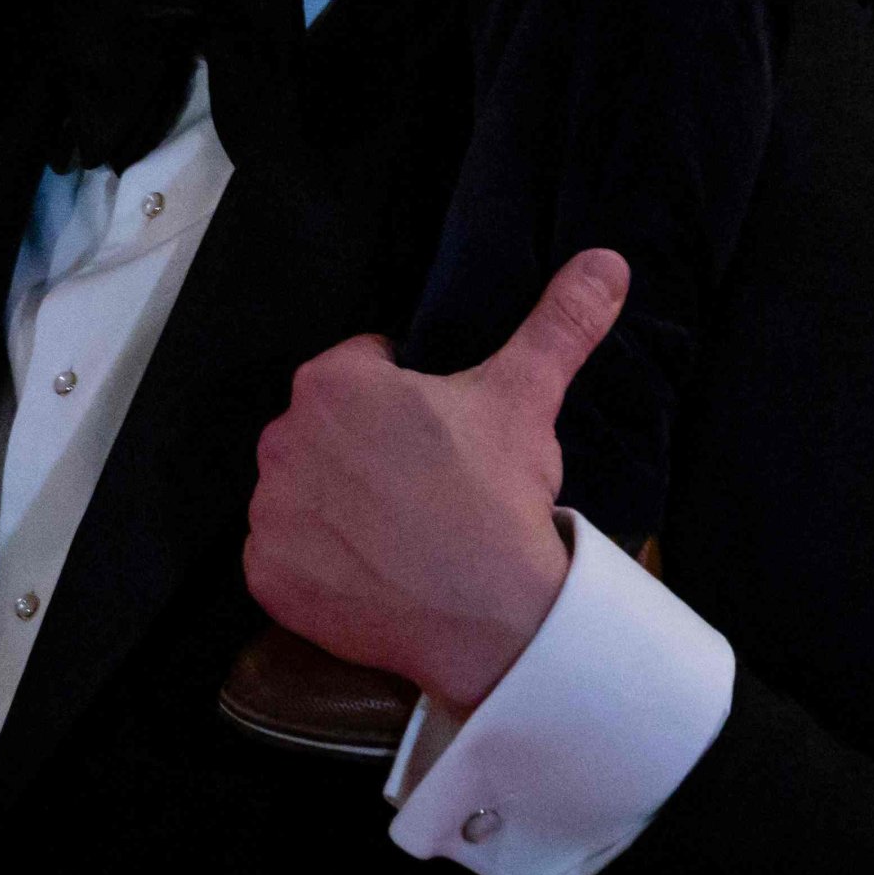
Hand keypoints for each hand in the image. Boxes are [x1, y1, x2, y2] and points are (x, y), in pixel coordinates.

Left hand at [243, 248, 625, 712]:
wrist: (491, 613)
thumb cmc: (499, 495)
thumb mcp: (528, 394)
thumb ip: (559, 319)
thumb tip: (608, 260)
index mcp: (331, 382)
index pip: (363, 373)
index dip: (406, 403)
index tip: (440, 440)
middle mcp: (282, 438)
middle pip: (327, 434)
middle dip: (366, 452)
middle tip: (424, 487)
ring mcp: (268, 513)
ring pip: (303, 493)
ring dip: (337, 506)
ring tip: (398, 532)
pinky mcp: (265, 575)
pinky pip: (282, 558)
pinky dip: (314, 566)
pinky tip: (366, 572)